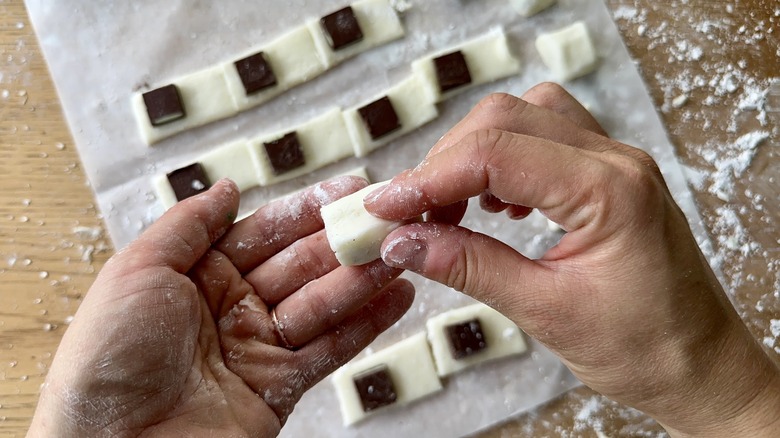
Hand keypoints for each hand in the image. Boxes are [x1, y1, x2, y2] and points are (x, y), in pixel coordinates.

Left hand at [28, 178, 413, 436]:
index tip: (347, 188)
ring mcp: (258, 347)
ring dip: (363, 277)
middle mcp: (232, 307)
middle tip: (387, 217)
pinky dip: (366, 325)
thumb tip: (226, 187)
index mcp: (197, 274)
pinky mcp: (280, 386)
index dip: (306, 210)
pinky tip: (396, 298)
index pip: (262, 232)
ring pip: (322, 303)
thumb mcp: (138, 271)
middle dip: (342, 240)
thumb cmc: (107, 360)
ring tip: (401, 251)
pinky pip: (331, 348)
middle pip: (299, 264)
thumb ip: (189, 225)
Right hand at [364, 84, 779, 436]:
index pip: (496, 153)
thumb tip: (404, 241)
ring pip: (524, 116)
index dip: (429, 176)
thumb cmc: (645, 348)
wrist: (699, 364)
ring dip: (474, 154)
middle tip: (410, 213)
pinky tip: (495, 202)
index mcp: (610, 190)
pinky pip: (545, 137)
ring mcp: (615, 161)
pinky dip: (504, 159)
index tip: (386, 206)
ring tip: (450, 208)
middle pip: (505, 118)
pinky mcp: (608, 174)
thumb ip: (470, 267)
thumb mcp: (545, 311)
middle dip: (445, 162)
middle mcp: (616, 160)